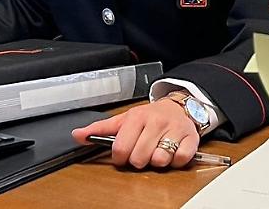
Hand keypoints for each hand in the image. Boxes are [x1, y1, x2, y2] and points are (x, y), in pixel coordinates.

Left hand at [71, 98, 199, 168]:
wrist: (178, 107)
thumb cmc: (149, 117)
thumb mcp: (124, 119)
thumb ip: (100, 129)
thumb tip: (77, 135)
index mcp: (137, 117)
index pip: (120, 148)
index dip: (120, 157)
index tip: (123, 153)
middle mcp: (156, 122)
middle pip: (139, 158)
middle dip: (138, 159)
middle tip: (142, 151)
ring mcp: (174, 129)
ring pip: (159, 160)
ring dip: (157, 160)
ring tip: (157, 150)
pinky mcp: (191, 139)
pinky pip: (180, 160)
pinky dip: (175, 161)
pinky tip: (172, 151)